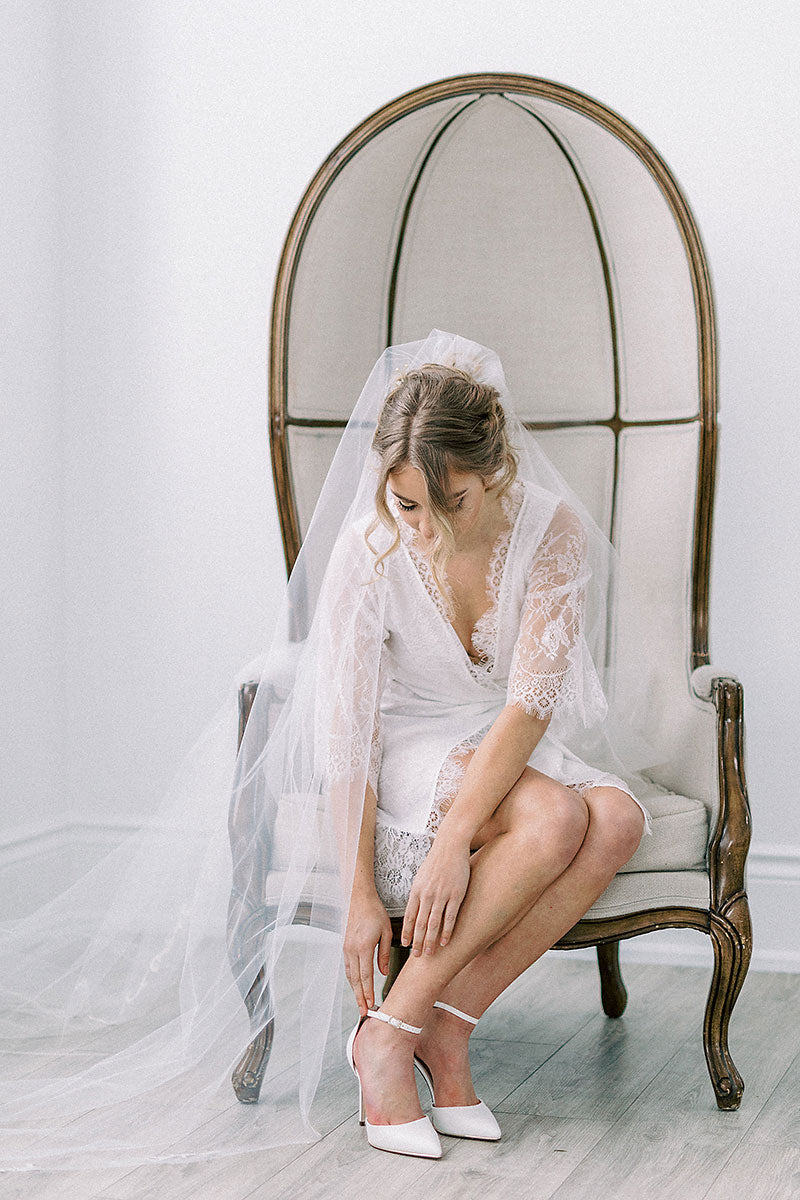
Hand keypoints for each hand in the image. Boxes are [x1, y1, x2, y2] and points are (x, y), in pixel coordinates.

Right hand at [343, 886, 392, 1015]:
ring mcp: (347, 948)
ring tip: (360, 1003)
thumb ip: (384, 954)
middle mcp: (352, 950)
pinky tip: (356, 986)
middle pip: (355, 979)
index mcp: (363, 946)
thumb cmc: (375, 913)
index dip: (368, 991)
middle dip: (360, 997)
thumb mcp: (386, 932)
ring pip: (350, 975)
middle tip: (364, 1012)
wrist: (359, 899)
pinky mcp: (346, 947)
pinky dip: (352, 980)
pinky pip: (348, 967)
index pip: (365, 975)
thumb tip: (384, 972)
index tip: (370, 1004)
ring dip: (355, 990)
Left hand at [401, 837, 470, 956]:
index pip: (408, 916)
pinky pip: (450, 917)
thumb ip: (418, 893)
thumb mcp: (421, 877)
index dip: (406, 932)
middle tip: (416, 956)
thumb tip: (414, 909)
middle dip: (417, 942)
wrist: (450, 845)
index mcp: (416, 890)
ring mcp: (441, 895)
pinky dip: (447, 932)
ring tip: (430, 953)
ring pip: (433, 923)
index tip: (404, 945)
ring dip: (431, 941)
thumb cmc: (436, 861)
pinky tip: (445, 942)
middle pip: (419, 923)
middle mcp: (426, 894)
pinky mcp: (456, 895)